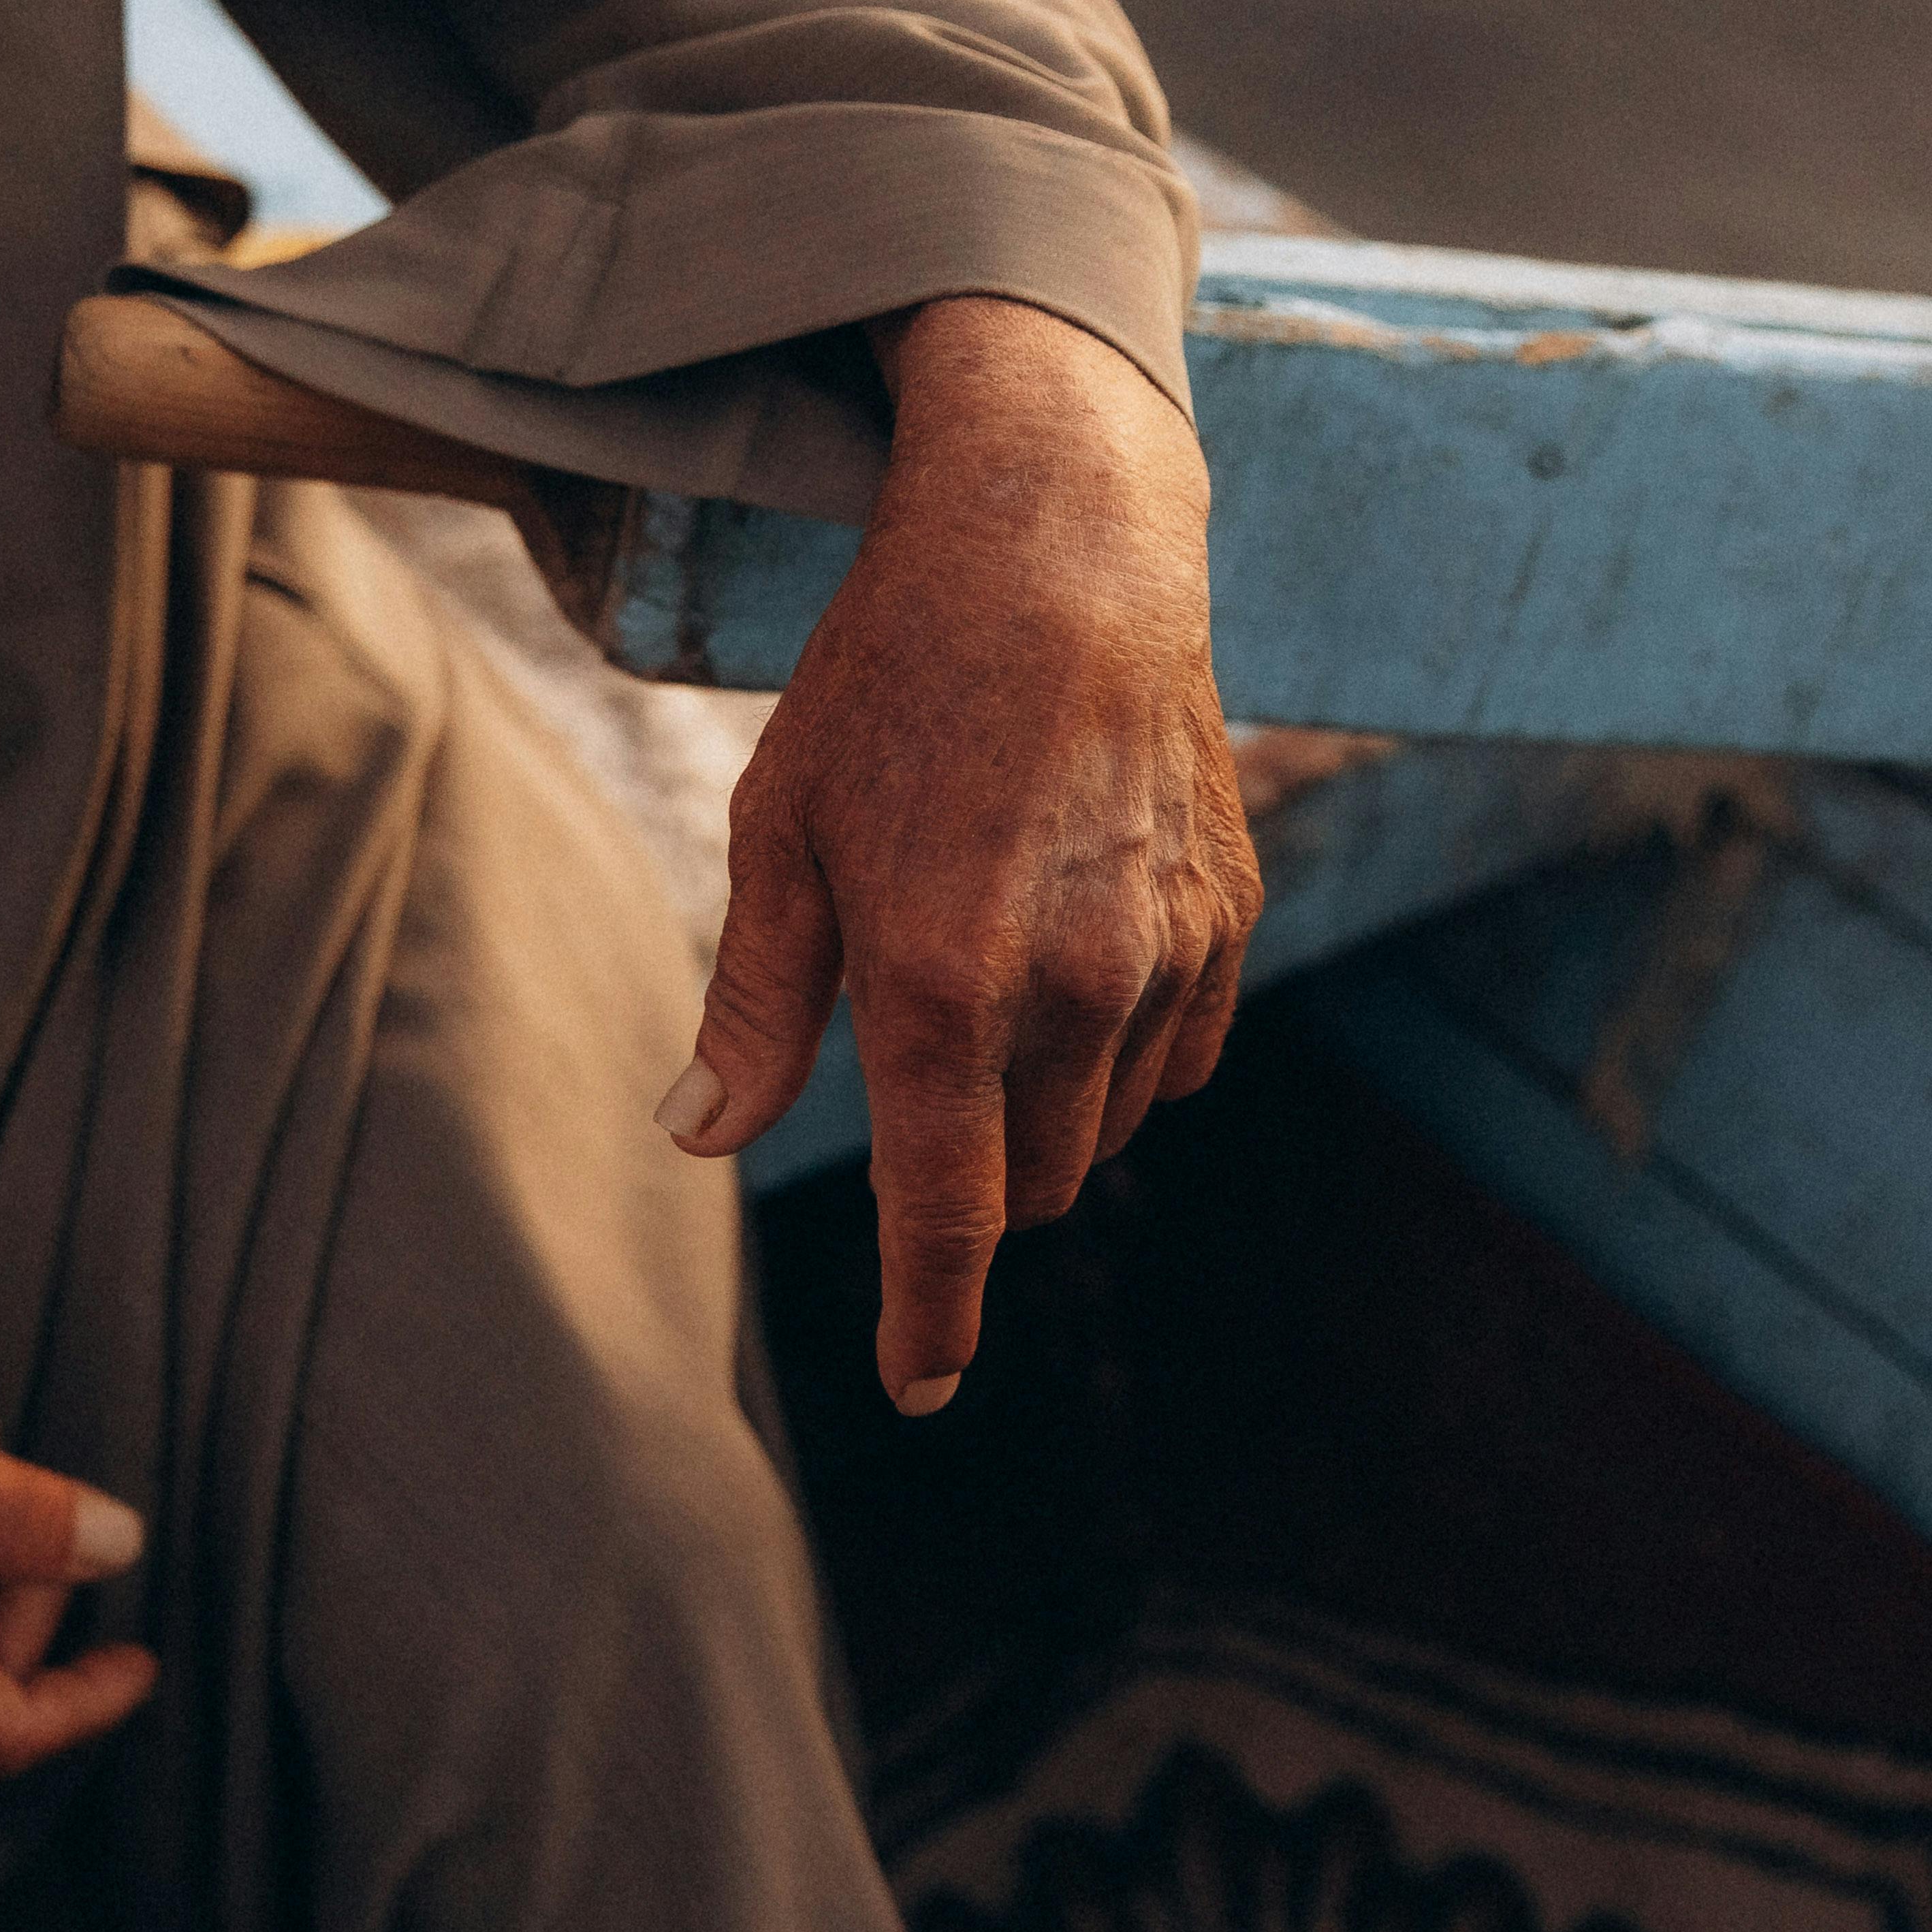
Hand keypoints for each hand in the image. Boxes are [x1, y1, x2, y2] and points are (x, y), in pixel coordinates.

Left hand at [656, 295, 1260, 1411]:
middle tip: (919, 1071)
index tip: (919, 1386)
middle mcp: (1071, 986)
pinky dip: (1121, 1055)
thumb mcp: (782, 829)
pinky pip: (1180, 1057)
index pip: (949, 1215)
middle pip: (1031, 1186)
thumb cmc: (891, 681)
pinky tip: (1070, 961)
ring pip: (1107, 1128)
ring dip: (1046, 1114)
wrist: (1061, 545)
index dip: (932, 1320)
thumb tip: (703, 1136)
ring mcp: (1166, 954)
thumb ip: (755, 1003)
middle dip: (973, 1182)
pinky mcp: (1229, 918)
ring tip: (991, 980)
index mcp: (941, 979)